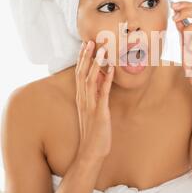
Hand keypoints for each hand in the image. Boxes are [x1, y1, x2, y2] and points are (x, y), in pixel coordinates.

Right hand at [75, 39, 114, 161]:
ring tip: (102, 49)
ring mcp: (90, 105)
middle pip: (82, 73)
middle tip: (91, 40)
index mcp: (81, 98)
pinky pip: (103, 93)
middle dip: (86, 56)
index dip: (82, 58)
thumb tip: (101, 81)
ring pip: (91, 80)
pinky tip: (112, 69)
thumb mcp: (92, 111)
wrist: (91, 152)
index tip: (85, 44)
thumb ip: (95, 96)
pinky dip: (107, 79)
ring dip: (96, 64)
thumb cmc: (93, 132)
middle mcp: (83, 99)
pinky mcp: (100, 112)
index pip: (79, 74)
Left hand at [172, 1, 191, 89]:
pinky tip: (191, 57)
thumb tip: (177, 16)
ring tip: (184, 43)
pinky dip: (188, 46)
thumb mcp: (185, 43)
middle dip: (187, 10)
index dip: (188, 5)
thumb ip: (183, 30)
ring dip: (188, 30)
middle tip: (174, 15)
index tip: (174, 5)